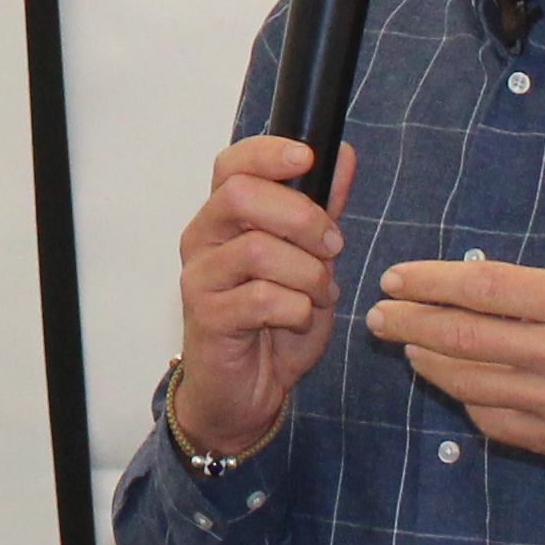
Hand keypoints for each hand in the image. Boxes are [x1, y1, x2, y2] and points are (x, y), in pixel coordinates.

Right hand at [170, 136, 353, 461]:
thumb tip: (344, 154)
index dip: (268, 153)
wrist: (246, 392)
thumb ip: (322, 210)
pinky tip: (299, 319)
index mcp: (223, 217)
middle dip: (302, 218)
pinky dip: (299, 309)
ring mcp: (200, 278)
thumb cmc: (273, 322)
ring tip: (319, 294)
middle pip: (242, 196)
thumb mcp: (309, 260)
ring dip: (308, 273)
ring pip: (259, 249)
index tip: (307, 157)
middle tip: (333, 245)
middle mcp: (202, 239)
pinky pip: (264, 299)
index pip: (232, 165)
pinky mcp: (208, 317)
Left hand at [365, 156, 544, 480]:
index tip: (397, 275)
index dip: (434, 282)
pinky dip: (469, 404)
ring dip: (430, 364)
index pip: (488, 289)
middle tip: (376, 313)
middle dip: (411, 323)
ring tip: (405, 344)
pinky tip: (454, 386)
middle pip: (465, 339)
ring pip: (473, 385)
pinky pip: (499, 424)